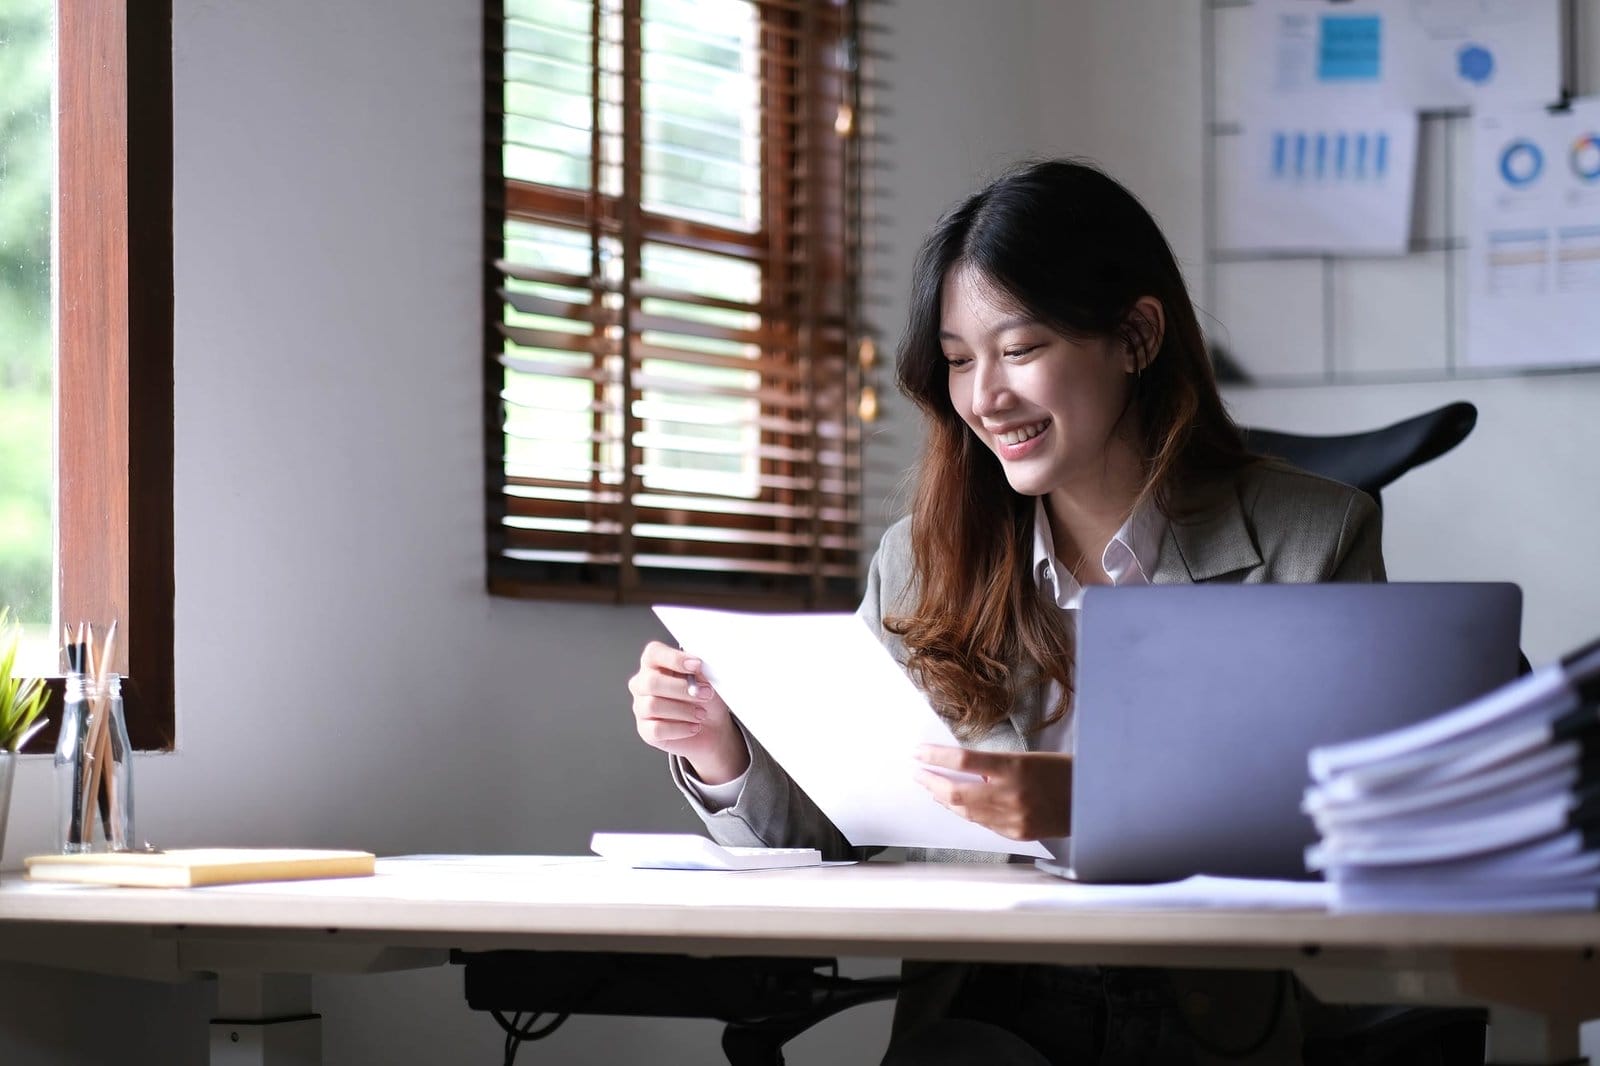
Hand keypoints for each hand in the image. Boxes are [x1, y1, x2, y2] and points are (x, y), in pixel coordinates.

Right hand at [627, 641, 749, 784]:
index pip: (653, 653)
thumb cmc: (705, 699)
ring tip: (701, 713)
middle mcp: (643, 684)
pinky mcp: (645, 730)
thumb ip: (697, 671)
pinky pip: (657, 729)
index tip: (697, 664)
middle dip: (682, 689)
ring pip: (653, 706)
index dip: (674, 658)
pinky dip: (680, 728)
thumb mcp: (707, 680)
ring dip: (684, 710)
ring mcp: (641, 707)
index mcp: (655, 664)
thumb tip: (696, 667)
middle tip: (705, 694)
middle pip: (651, 682)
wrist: (712, 727)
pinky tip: (693, 727)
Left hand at [913, 745, 1072, 840]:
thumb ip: (994, 766)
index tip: (919, 753)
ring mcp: (1013, 819)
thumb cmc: (1062, 772)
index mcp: (1014, 768)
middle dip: (931, 782)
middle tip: (919, 773)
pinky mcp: (1017, 833)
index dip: (935, 757)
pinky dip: (967, 813)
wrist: (1092, 800)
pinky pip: (983, 824)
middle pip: (956, 793)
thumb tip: (959, 770)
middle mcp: (1011, 795)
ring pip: (965, 812)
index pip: (962, 761)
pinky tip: (959, 805)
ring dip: (944, 800)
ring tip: (933, 788)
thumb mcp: (1027, 759)